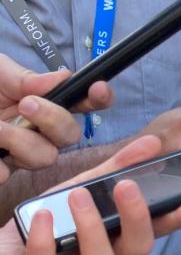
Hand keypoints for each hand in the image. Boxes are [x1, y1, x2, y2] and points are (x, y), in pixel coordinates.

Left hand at [0, 57, 112, 182]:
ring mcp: (18, 153)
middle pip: (70, 135)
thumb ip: (24, 78)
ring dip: (22, 141)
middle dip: (54, 119)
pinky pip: (6, 176)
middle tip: (26, 104)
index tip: (96, 89)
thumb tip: (61, 79)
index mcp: (42, 101)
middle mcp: (37, 130)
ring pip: (44, 158)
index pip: (83, 102)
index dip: (97, 98)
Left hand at [0, 134, 180, 254]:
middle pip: (136, 252)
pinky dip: (45, 242)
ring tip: (77, 197)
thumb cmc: (45, 223)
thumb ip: (115, 168)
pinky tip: (42, 216)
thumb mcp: (79, 188)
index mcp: (116, 241)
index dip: (180, 218)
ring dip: (91, 227)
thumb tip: (152, 143)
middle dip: (136, 218)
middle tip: (126, 186)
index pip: (157, 230)